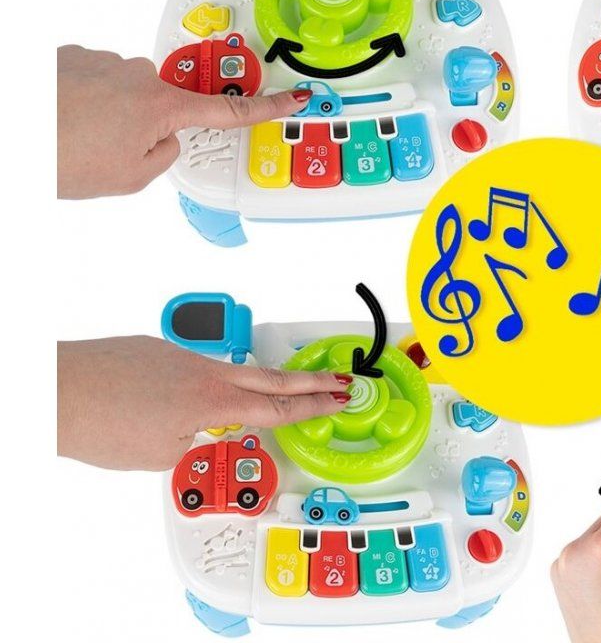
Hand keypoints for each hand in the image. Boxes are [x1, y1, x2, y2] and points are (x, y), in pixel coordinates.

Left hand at [57, 46, 312, 198]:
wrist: (10, 129)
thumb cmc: (57, 155)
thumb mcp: (127, 177)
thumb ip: (162, 157)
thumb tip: (162, 139)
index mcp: (159, 106)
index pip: (227, 110)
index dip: (265, 107)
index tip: (291, 99)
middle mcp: (135, 75)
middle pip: (165, 103)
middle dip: (147, 126)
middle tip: (112, 150)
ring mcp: (102, 62)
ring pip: (126, 94)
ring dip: (110, 116)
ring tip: (77, 139)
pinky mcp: (71, 57)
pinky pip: (95, 82)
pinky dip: (84, 102)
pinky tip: (64, 120)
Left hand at [57, 336, 351, 469]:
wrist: (56, 389)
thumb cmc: (97, 423)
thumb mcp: (157, 455)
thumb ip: (191, 444)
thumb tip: (195, 435)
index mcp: (211, 402)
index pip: (276, 407)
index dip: (313, 405)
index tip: (338, 400)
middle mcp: (203, 372)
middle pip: (271, 378)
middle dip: (310, 382)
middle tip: (340, 380)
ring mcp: (181, 356)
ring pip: (234, 371)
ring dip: (262, 382)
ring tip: (281, 391)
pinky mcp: (159, 350)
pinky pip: (198, 367)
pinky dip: (210, 381)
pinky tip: (195, 395)